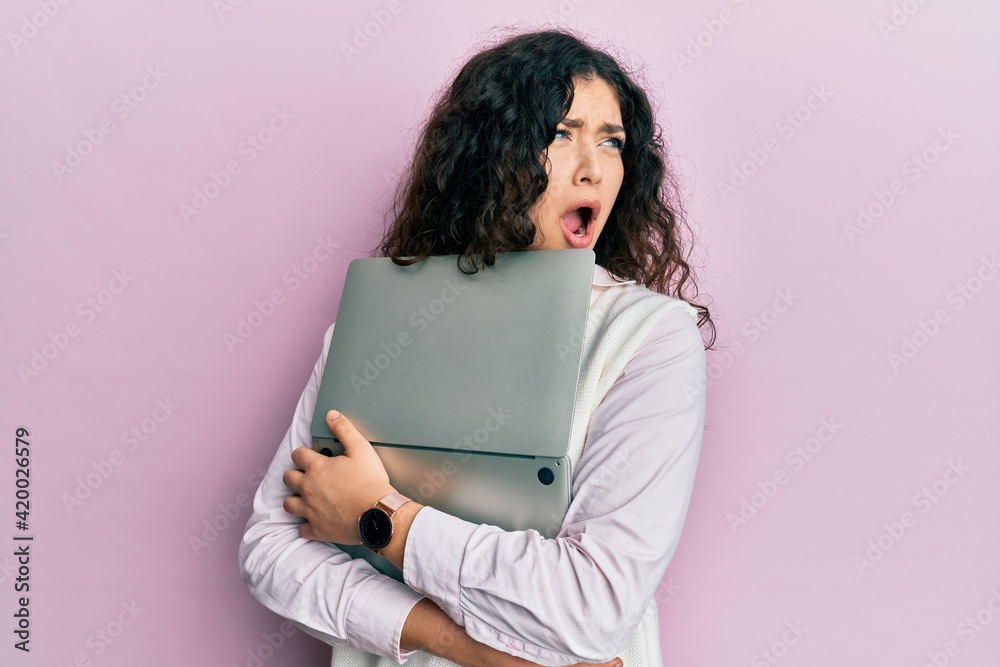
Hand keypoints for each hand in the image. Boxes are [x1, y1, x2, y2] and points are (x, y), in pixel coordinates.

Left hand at [282, 410, 394, 543]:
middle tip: (307, 475)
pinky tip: (313, 521)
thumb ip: (344, 429)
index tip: (311, 456)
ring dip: (294, 499)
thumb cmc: (371, 482)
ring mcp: (310, 510)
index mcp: (317, 468)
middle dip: (295, 474)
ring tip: (304, 497)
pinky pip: (302, 529)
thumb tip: (331, 415)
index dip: (303, 453)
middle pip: (288, 478)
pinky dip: (306, 525)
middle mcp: (308, 488)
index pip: (298, 454)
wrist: (378, 514)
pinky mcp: (317, 529)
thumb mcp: (361, 449)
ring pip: (288, 504)